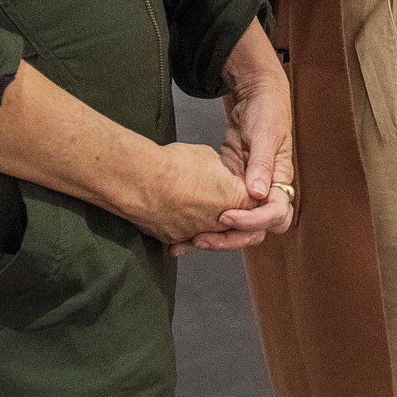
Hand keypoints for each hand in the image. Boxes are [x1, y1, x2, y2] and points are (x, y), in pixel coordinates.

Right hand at [124, 142, 252, 247]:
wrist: (141, 180)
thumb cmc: (174, 165)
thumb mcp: (209, 157)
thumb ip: (221, 172)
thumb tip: (218, 173)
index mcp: (236, 199)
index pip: (255, 207)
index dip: (249, 200)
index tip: (239, 193)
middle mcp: (220, 222)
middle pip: (234, 227)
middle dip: (230, 218)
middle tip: (220, 207)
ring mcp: (197, 233)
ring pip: (209, 234)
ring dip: (205, 225)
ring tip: (194, 208)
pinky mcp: (175, 239)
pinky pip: (184, 236)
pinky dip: (182, 228)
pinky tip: (176, 215)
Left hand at [177, 26, 297, 254]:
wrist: (257, 96)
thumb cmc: (267, 111)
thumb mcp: (265, 134)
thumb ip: (262, 163)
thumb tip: (258, 194)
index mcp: (280, 180)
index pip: (275, 214)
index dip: (252, 221)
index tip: (226, 216)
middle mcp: (267, 192)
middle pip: (256, 230)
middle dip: (230, 239)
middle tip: (201, 238)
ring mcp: (247, 191)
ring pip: (237, 226)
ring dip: (214, 237)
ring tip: (185, 243)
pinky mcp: (230, 186)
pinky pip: (221, 210)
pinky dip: (204, 222)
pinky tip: (182, 230)